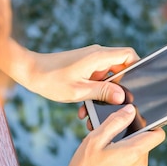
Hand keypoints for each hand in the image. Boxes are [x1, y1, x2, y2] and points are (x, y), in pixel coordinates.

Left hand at [5, 40, 138, 103]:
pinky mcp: (82, 67)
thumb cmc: (50, 79)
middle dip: (118, 89)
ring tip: (93, 110)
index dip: (138, 68)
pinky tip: (84, 107)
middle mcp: (96, 56)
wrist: (28, 71)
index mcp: (98, 57)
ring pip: (107, 77)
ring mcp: (89, 61)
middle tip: (114, 105)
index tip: (138, 85)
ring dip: (103, 94)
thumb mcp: (79, 90)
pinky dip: (93, 92)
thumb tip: (123, 97)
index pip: (129, 55)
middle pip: (120, 69)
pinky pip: (95, 79)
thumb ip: (103, 93)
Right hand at [56, 105, 164, 165]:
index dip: (151, 124)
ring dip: (123, 143)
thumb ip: (115, 122)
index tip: (134, 121)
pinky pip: (130, 160)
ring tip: (103, 145)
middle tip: (108, 131)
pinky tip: (103, 156)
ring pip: (136, 150)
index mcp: (135, 152)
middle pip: (145, 140)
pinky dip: (120, 154)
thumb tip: (130, 110)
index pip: (159, 133)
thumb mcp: (96, 139)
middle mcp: (140, 163)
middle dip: (129, 132)